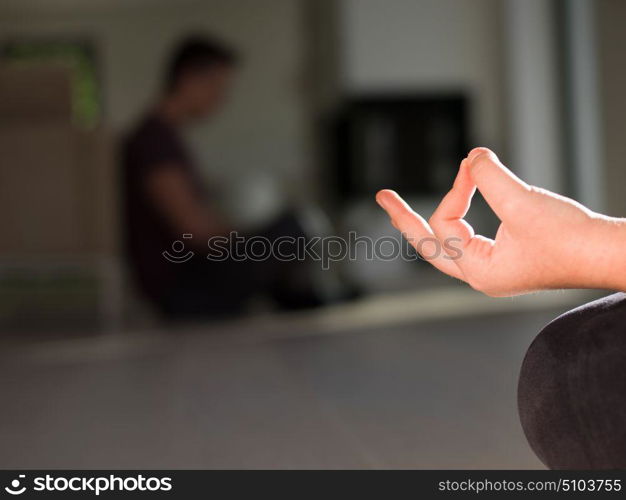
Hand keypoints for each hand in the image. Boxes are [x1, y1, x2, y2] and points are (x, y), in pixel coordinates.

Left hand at [376, 147, 625, 295]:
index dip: (457, 189)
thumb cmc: (572, 239)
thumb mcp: (522, 202)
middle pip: (429, 246)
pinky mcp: (508, 258)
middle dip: (404, 218)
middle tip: (382, 196)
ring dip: (428, 221)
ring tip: (399, 208)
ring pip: (447, 244)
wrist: (609, 254)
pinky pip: (469, 238)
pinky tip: (453, 209)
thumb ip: (489, 176)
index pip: (446, 224)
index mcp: (479, 271)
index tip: (474, 166)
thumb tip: (472, 155)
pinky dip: (458, 219)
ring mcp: (494, 268)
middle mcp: (481, 274)